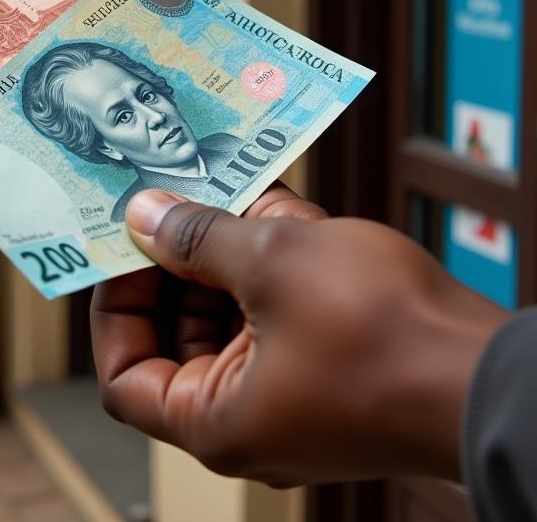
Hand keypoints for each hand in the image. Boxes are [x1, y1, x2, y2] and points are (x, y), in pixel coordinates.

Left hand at [91, 189, 507, 485]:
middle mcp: (249, 418)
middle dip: (176, 264)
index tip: (126, 246)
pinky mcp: (331, 367)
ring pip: (232, 316)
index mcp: (216, 422)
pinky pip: (280, 312)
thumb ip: (197, 238)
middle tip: (173, 202)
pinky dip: (273, 262)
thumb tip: (142, 216)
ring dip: (227, 252)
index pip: (125, 377)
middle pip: (178, 336)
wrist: (499, 375)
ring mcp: (293, 395)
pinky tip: (275, 205)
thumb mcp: (272, 263)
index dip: (115, 306)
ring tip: (227, 192)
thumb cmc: (380, 332)